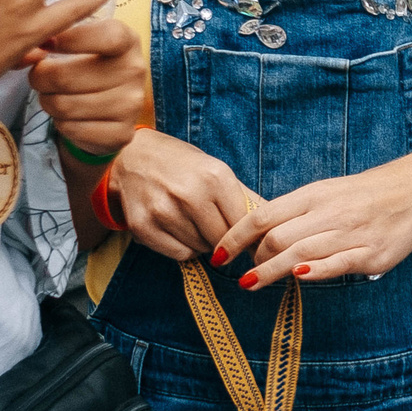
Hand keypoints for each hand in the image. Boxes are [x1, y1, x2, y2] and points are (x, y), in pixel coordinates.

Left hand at [30, 15, 148, 159]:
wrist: (114, 105)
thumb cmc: (90, 65)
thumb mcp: (83, 41)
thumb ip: (57, 36)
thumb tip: (32, 48)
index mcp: (128, 42)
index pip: (107, 37)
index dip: (72, 39)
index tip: (46, 44)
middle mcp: (135, 72)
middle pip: (65, 76)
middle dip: (39, 78)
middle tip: (38, 77)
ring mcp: (131, 105)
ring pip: (63, 105)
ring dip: (48, 102)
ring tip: (53, 96)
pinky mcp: (121, 133)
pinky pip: (70, 128)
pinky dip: (60, 123)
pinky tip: (69, 115)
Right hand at [110, 128, 253, 260]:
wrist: (133, 155)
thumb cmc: (183, 165)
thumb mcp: (217, 171)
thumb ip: (247, 199)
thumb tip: (278, 226)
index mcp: (215, 176)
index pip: (244, 224)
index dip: (247, 234)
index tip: (247, 237)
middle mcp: (190, 193)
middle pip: (223, 240)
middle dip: (224, 239)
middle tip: (216, 226)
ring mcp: (164, 211)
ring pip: (201, 249)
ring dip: (202, 243)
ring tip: (193, 221)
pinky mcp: (143, 226)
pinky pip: (179, 254)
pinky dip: (183, 248)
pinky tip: (177, 229)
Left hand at [213, 149, 411, 288]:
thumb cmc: (363, 195)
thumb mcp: (325, 194)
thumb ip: (294, 214)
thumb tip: (256, 236)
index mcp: (312, 196)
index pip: (262, 215)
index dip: (235, 237)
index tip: (217, 255)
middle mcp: (328, 213)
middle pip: (277, 237)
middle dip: (253, 258)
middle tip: (244, 274)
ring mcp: (350, 234)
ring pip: (301, 252)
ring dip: (270, 270)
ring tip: (250, 284)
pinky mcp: (371, 254)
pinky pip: (337, 263)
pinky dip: (316, 270)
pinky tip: (298, 278)